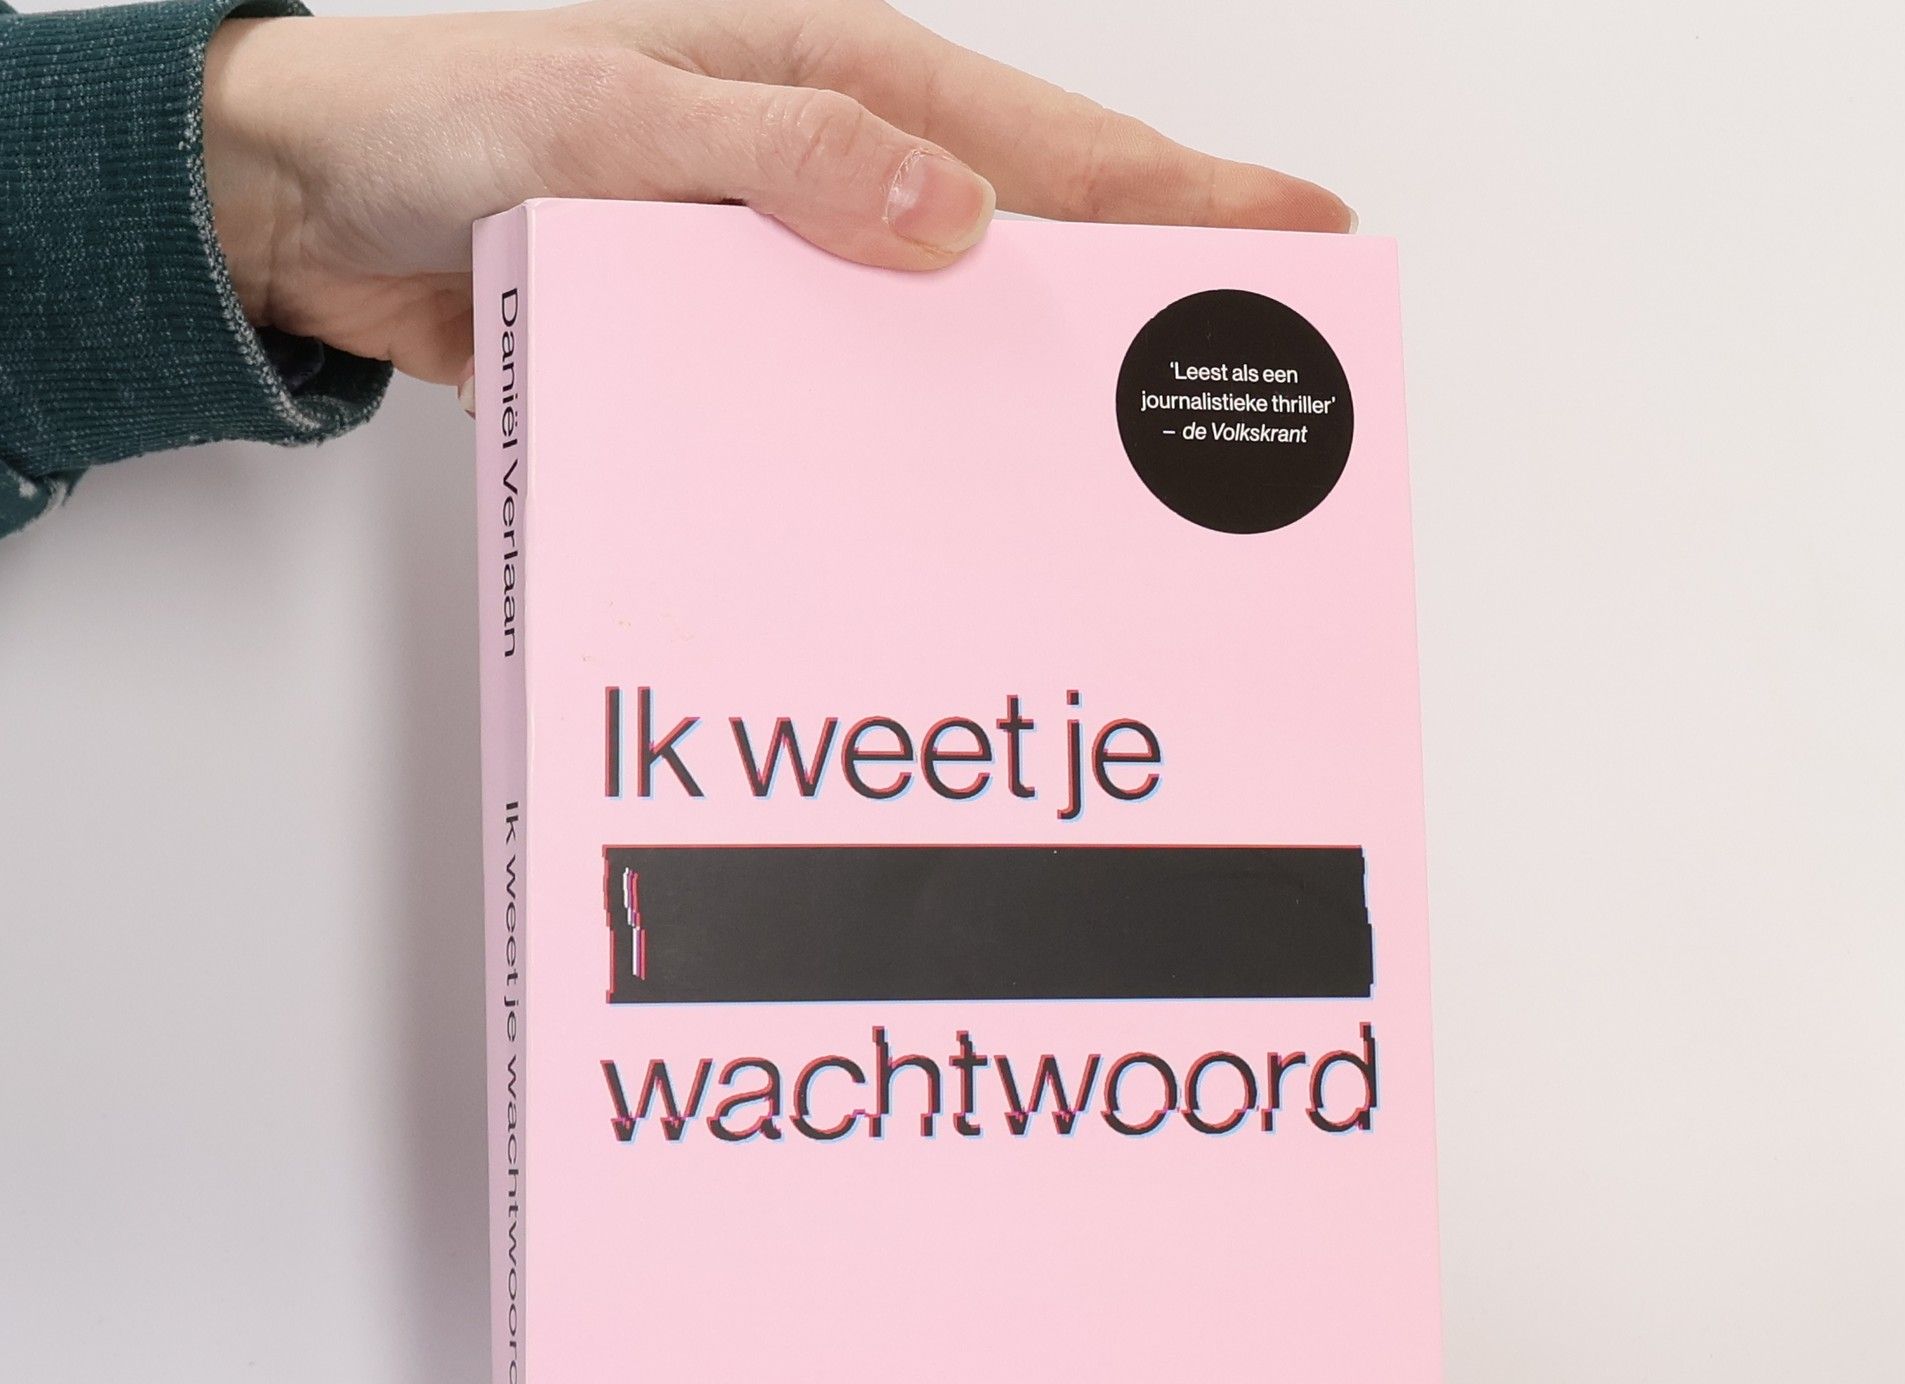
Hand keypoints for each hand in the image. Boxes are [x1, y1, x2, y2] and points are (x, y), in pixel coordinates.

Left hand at [201, 0, 1352, 393]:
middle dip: (1154, 296)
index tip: (1297, 237)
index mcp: (829, 77)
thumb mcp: (610, 118)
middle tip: (1267, 373)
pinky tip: (962, 495)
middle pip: (1033, 238)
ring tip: (1145, 462)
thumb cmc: (443, 122)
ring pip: (953, 330)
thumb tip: (954, 218)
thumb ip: (779, 158)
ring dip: (1041, 384)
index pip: (1042, 143)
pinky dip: (915, 440)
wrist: (316, 213)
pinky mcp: (739, 345)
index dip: (1178, 194)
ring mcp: (791, 264)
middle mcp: (830, 170)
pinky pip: (853, 398)